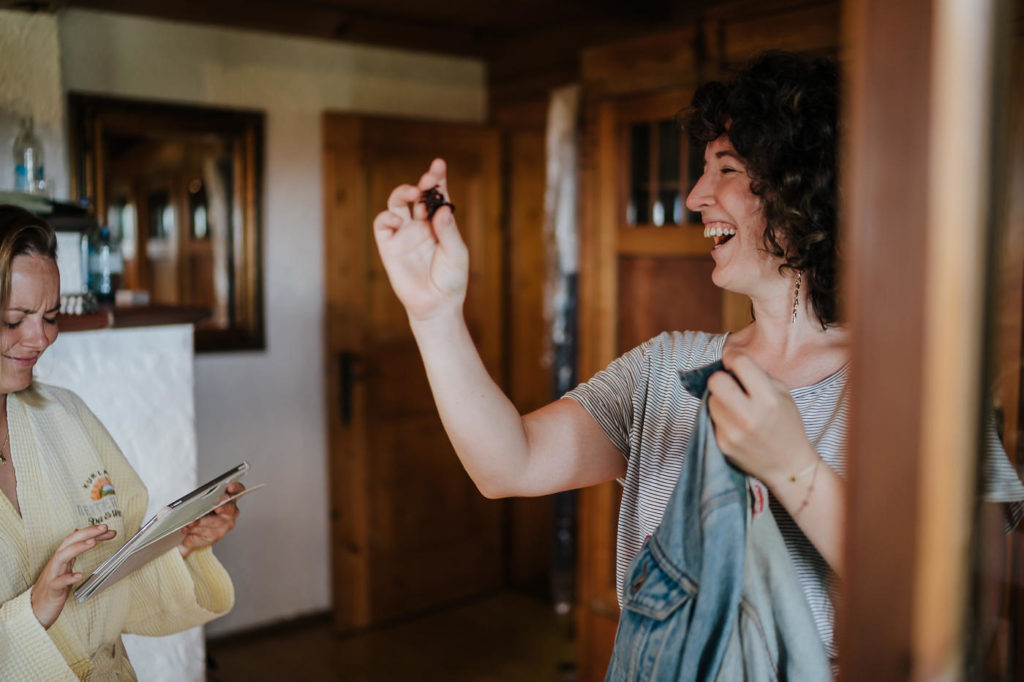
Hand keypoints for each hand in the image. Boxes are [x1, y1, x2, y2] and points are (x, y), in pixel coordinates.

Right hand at [31, 524, 116, 628]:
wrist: (35, 609)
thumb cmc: (53, 588)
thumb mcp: (65, 567)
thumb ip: (73, 552)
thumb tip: (80, 535)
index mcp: (62, 557)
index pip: (76, 539)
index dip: (92, 532)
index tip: (109, 529)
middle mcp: (57, 563)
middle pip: (69, 542)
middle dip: (86, 533)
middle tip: (104, 527)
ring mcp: (53, 575)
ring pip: (62, 557)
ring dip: (78, 548)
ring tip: (93, 542)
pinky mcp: (52, 590)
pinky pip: (58, 583)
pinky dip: (68, 578)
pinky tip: (79, 575)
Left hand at [178, 482, 242, 558]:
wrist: (185, 529)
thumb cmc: (191, 511)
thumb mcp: (188, 504)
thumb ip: (181, 505)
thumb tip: (166, 511)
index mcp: (227, 498)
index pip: (238, 490)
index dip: (236, 488)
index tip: (229, 488)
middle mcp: (230, 513)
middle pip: (228, 510)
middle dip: (220, 508)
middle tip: (212, 508)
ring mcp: (223, 527)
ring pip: (214, 525)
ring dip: (201, 524)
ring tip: (188, 524)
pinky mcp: (213, 538)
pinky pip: (205, 537)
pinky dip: (194, 536)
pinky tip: (186, 534)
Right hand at [372, 158, 468, 321]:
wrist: (436, 305)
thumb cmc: (451, 280)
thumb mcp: (456, 253)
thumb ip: (448, 231)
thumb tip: (440, 209)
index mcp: (439, 224)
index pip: (437, 195)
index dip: (437, 178)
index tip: (439, 164)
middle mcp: (421, 225)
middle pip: (417, 195)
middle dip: (422, 182)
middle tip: (428, 179)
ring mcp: (404, 234)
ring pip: (397, 203)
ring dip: (403, 192)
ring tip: (414, 192)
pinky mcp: (389, 247)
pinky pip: (382, 224)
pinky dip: (387, 216)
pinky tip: (398, 219)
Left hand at [706, 352, 818, 487]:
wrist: (789, 467)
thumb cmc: (787, 426)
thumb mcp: (783, 395)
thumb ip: (759, 377)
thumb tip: (732, 365)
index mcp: (768, 400)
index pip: (740, 363)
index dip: (733, 358)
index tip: (733, 361)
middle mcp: (748, 416)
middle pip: (715, 380)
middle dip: (721, 378)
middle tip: (731, 384)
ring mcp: (732, 432)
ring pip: (710, 399)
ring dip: (719, 398)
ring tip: (735, 406)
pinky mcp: (722, 443)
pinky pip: (711, 418)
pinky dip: (720, 416)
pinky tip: (734, 423)